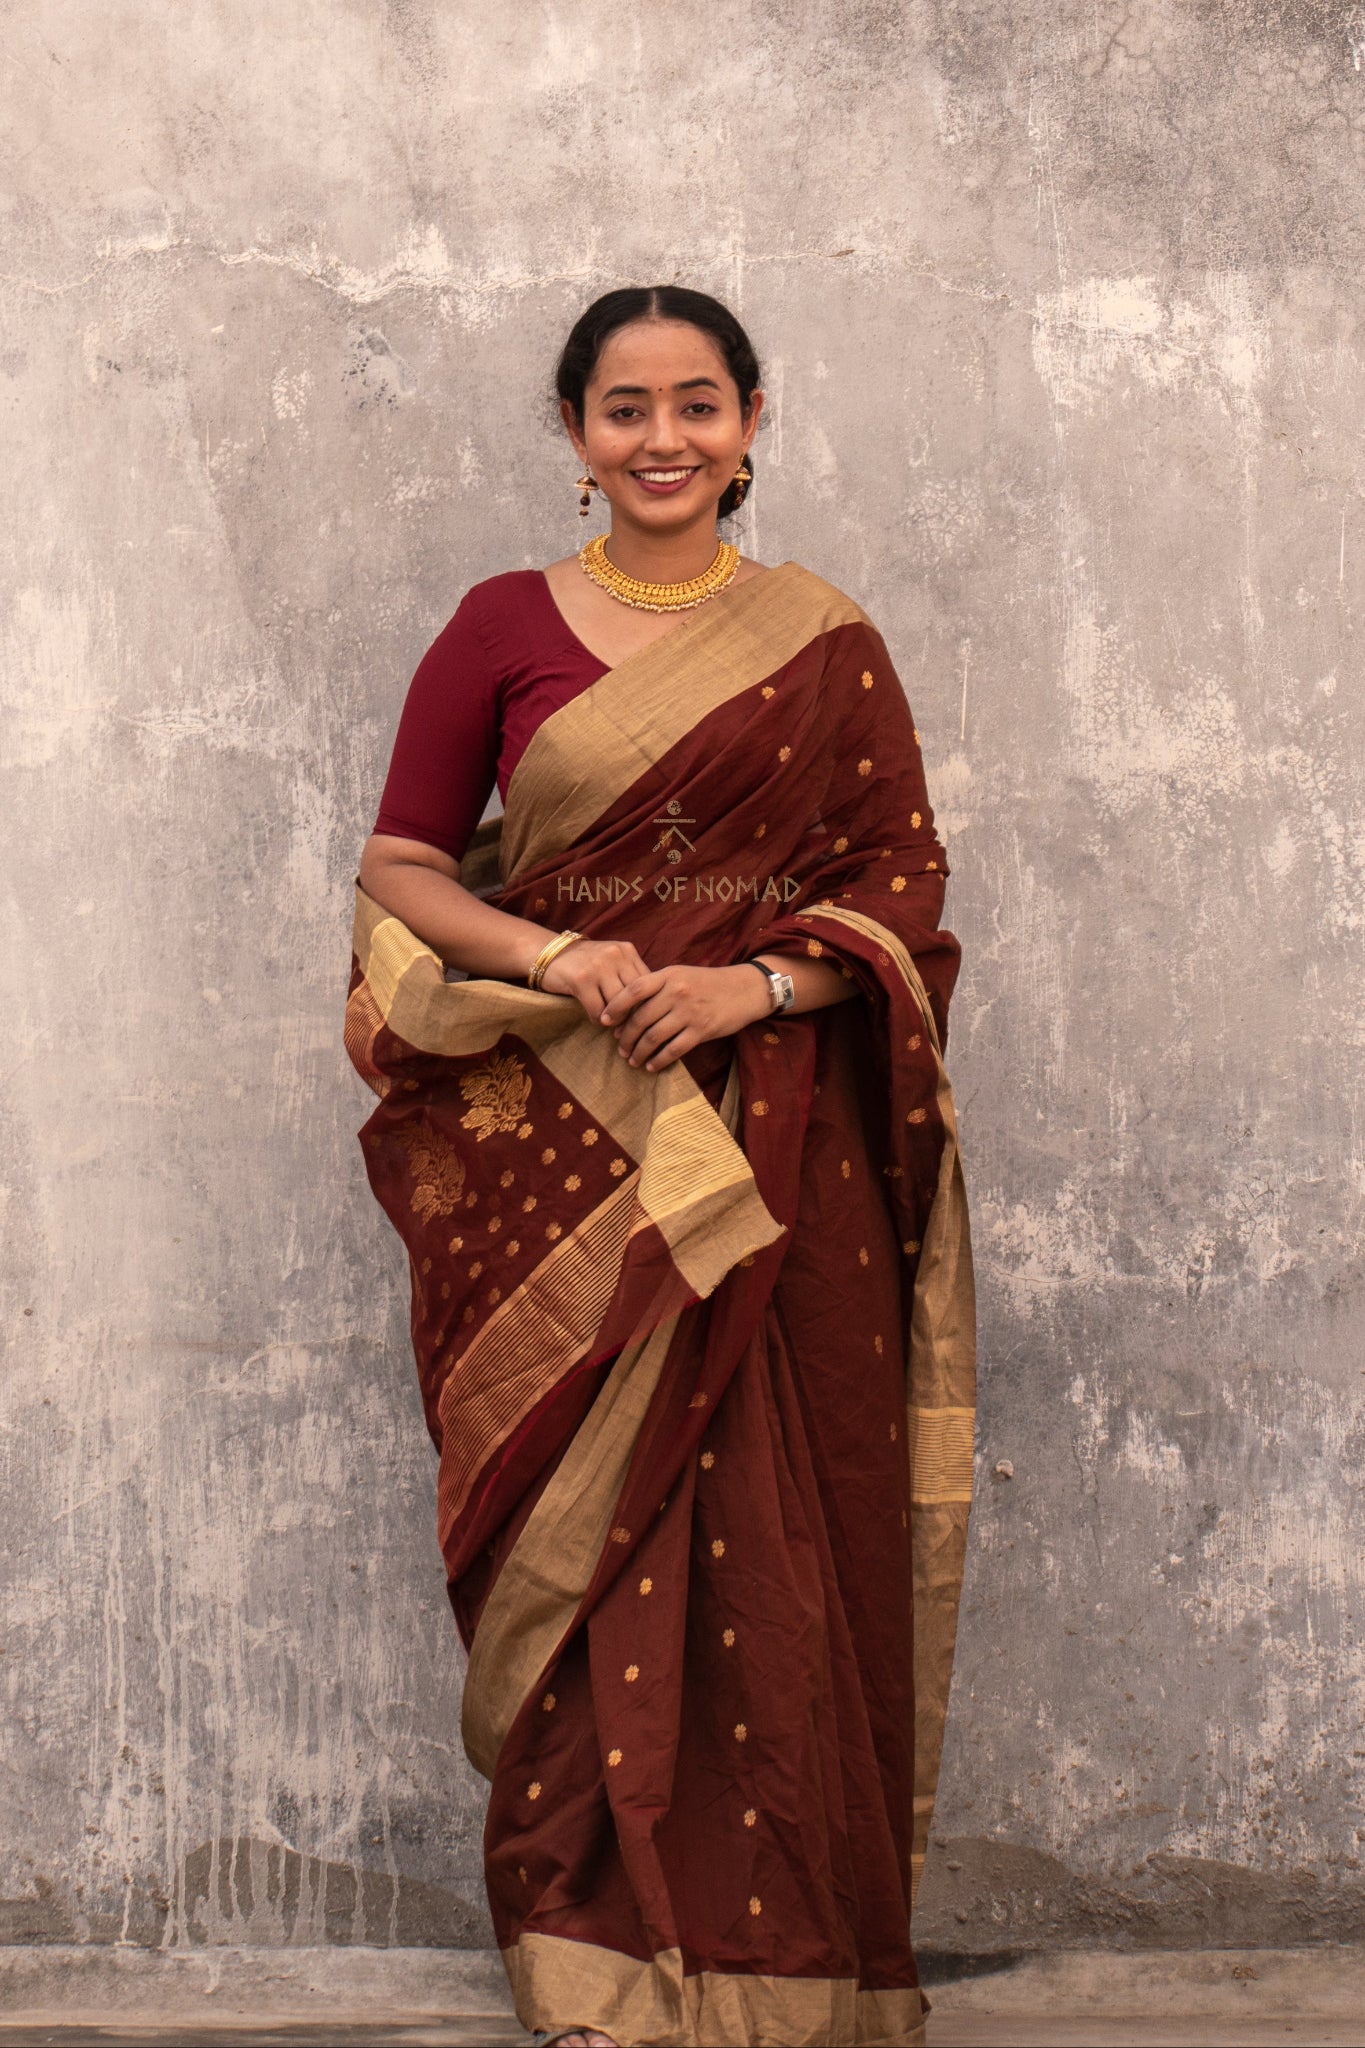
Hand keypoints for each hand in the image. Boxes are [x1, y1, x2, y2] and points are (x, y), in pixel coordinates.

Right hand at [539, 936, 650, 1024]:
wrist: (549, 954)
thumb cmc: (586, 963)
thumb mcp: (612, 962)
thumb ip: (630, 977)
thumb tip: (651, 1008)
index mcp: (627, 951)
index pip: (648, 983)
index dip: (646, 1004)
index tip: (642, 1019)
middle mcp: (615, 955)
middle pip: (635, 996)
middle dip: (632, 1016)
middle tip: (627, 1030)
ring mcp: (598, 966)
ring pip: (618, 1005)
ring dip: (615, 1020)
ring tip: (610, 1023)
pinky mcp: (581, 979)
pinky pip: (598, 1010)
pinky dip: (598, 1019)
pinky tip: (595, 1017)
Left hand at [602, 964, 771, 1071]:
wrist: (745, 989)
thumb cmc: (708, 983)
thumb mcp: (681, 974)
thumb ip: (657, 986)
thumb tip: (627, 1007)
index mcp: (668, 975)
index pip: (634, 990)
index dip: (615, 1006)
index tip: (602, 1021)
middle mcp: (677, 992)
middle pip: (640, 1018)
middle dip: (625, 1037)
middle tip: (619, 1048)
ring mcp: (689, 1012)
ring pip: (654, 1037)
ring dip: (639, 1052)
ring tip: (632, 1060)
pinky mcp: (702, 1030)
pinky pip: (673, 1050)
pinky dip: (659, 1060)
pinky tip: (651, 1066)